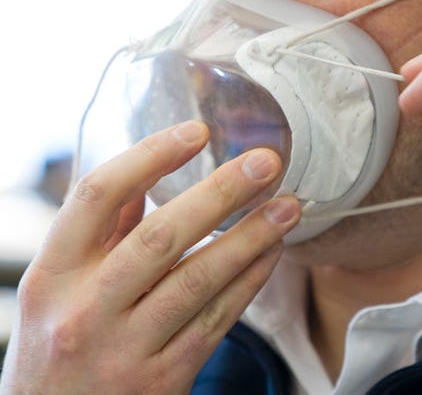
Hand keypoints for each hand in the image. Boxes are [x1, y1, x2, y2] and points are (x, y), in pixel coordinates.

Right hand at [0, 121, 300, 394]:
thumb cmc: (55, 350)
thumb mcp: (57, 289)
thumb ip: (99, 235)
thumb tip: (143, 181)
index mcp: (53, 274)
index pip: (98, 195)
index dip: (151, 155)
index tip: (197, 131)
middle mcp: (86, 309)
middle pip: (162, 235)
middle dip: (221, 193)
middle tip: (266, 162)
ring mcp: (125, 348)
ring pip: (199, 279)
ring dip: (251, 237)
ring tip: (288, 206)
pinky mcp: (163, 379)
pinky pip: (217, 320)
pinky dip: (249, 281)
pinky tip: (272, 253)